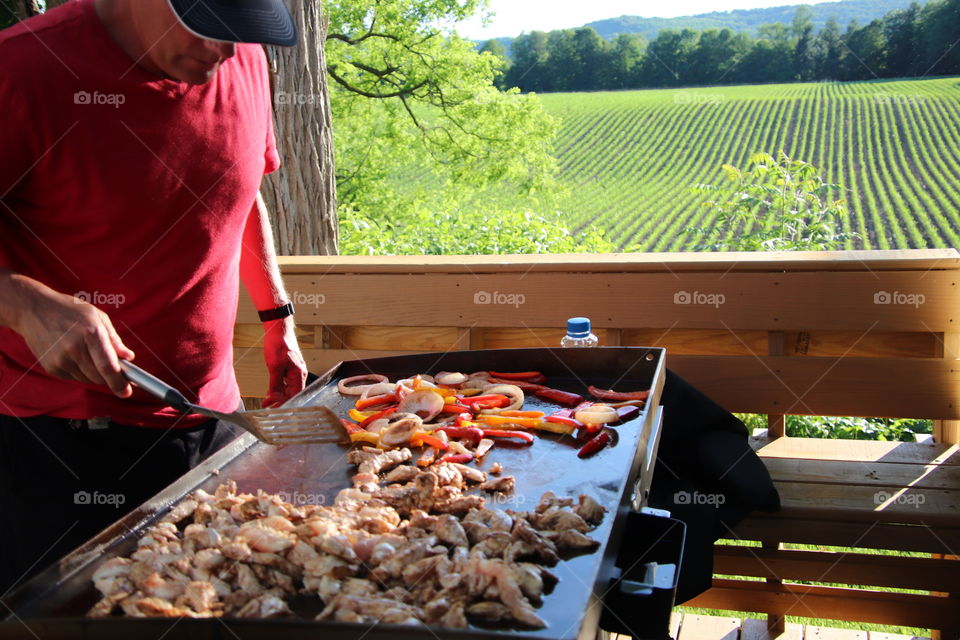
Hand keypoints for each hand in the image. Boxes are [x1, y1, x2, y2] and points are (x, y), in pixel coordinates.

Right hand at [11, 284, 134, 397]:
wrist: (33, 309)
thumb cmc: (70, 310)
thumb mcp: (97, 317)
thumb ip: (114, 339)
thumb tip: (128, 357)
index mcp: (91, 333)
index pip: (107, 366)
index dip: (119, 382)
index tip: (126, 392)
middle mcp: (74, 348)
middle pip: (99, 377)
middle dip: (109, 376)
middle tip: (110, 364)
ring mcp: (60, 359)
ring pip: (87, 379)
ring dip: (94, 373)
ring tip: (87, 352)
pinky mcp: (51, 367)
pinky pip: (74, 378)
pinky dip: (80, 371)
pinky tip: (73, 354)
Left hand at [262, 317, 306, 407]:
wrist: (278, 329)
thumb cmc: (280, 344)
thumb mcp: (275, 367)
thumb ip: (275, 384)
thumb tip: (275, 398)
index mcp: (299, 374)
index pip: (294, 395)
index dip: (284, 403)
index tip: (274, 408)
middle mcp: (298, 373)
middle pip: (291, 393)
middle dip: (279, 400)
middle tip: (268, 405)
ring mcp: (293, 370)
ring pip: (287, 388)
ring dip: (278, 395)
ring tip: (267, 400)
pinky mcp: (288, 367)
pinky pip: (285, 381)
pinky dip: (277, 387)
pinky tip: (270, 391)